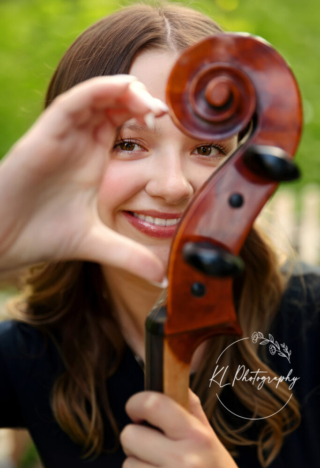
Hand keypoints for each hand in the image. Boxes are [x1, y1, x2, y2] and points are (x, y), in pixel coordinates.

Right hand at [0, 75, 167, 281]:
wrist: (4, 241)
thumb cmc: (43, 236)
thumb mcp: (97, 244)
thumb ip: (130, 257)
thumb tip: (161, 278)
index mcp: (93, 160)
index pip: (121, 122)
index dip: (145, 116)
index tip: (170, 125)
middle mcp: (79, 143)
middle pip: (112, 103)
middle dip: (140, 100)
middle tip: (163, 113)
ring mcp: (62, 136)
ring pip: (94, 96)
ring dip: (123, 92)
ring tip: (149, 104)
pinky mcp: (45, 135)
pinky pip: (72, 103)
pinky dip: (97, 91)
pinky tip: (122, 90)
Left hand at [120, 388, 246, 467]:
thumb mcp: (209, 436)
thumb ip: (189, 407)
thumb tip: (170, 378)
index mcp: (196, 435)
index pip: (153, 404)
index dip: (136, 403)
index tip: (136, 410)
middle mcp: (183, 460)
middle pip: (129, 435)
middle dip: (136, 440)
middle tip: (152, 446)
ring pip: (128, 465)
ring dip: (138, 467)